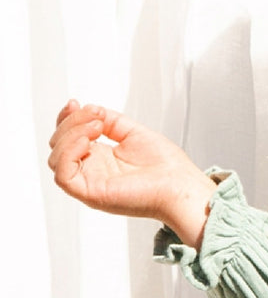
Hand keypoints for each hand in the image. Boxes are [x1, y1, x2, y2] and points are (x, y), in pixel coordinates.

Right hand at [48, 100, 216, 246]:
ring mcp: (90, 182)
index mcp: (101, 158)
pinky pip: (63, 176)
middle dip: (70, 122)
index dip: (67, 118)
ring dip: (70, 134)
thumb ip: (110, 120)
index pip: (68, 137)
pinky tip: (88, 141)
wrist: (181, 185)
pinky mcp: (91, 193)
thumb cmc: (167, 167)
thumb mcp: (133, 132)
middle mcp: (93, 170)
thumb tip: (90, 109)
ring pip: (56, 158)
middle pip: (59, 145)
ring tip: (96, 127)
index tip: (76, 103)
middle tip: (95, 116)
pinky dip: (68, 153)